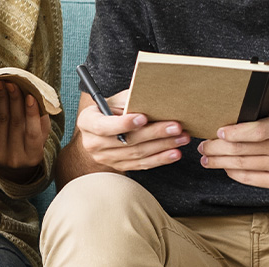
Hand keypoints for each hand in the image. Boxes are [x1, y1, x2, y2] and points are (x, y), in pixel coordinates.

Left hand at [0, 81, 51, 182]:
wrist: (11, 167)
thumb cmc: (30, 146)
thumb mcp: (41, 138)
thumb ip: (41, 120)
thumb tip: (38, 96)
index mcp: (32, 156)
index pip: (32, 133)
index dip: (32, 114)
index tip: (30, 96)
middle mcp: (15, 158)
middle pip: (15, 123)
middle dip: (14, 100)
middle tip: (13, 83)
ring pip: (2, 120)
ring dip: (2, 99)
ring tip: (3, 83)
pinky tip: (0, 95)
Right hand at [74, 90, 190, 171]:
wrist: (102, 130)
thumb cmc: (111, 110)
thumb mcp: (115, 100)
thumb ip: (129, 99)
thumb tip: (151, 97)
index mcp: (88, 122)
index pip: (103, 126)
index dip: (123, 124)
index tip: (143, 118)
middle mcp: (93, 143)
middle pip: (126, 141)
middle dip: (154, 133)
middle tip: (176, 127)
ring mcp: (105, 158)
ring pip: (137, 154)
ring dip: (162, 146)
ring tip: (181, 138)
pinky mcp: (118, 167)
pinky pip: (141, 165)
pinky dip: (160, 159)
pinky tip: (174, 153)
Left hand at [199, 112, 268, 192]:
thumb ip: (267, 122)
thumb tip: (232, 125)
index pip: (256, 130)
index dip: (233, 132)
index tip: (218, 132)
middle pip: (241, 149)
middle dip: (216, 148)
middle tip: (202, 146)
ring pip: (242, 164)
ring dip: (219, 162)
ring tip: (206, 159)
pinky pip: (250, 178)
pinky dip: (234, 172)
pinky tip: (225, 168)